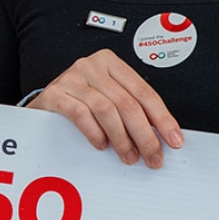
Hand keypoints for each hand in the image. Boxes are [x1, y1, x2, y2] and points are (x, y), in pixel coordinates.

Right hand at [28, 49, 182, 168]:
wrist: (45, 102)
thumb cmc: (80, 100)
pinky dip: (95, 133)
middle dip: (144, 135)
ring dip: (121, 138)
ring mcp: (72, 78)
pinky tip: (102, 145)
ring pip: (106, 110)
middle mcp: (92, 66)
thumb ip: (131, 110)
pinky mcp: (55, 94)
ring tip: (128, 155)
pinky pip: (80, 114)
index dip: (162, 118)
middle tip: (152, 156)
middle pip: (127, 103)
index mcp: (111, 63)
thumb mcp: (108, 97)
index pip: (144, 91)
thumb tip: (161, 136)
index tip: (173, 139)